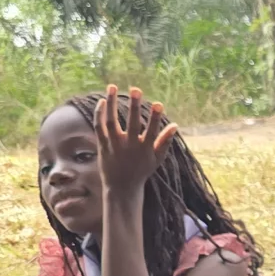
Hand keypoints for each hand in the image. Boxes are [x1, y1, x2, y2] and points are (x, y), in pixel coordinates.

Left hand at [94, 85, 173, 204]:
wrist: (121, 188)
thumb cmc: (141, 171)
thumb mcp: (156, 159)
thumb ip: (165, 141)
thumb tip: (175, 125)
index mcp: (145, 149)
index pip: (152, 131)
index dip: (155, 118)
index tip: (158, 104)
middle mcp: (129, 147)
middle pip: (131, 123)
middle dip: (134, 106)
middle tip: (136, 89)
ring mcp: (115, 146)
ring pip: (111, 121)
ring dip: (111, 103)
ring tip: (112, 87)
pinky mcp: (103, 146)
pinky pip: (99, 127)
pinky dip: (100, 114)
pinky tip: (102, 101)